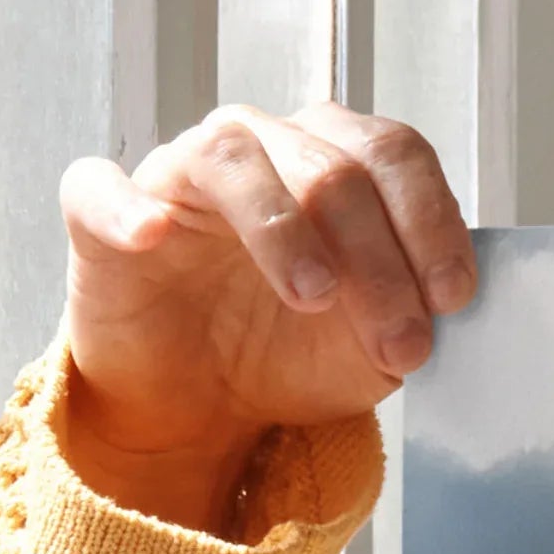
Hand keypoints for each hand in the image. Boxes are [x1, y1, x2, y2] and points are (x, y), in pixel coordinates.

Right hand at [55, 104, 474, 532]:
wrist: (201, 405)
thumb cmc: (288, 353)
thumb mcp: (372, 347)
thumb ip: (411, 314)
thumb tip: (444, 306)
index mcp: (335, 162)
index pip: (394, 156)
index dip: (430, 221)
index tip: (451, 298)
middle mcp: (262, 148)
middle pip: (330, 166)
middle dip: (377, 260)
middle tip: (398, 341)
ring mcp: (180, 173)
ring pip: (233, 159)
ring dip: (283, 229)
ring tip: (314, 297)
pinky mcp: (102, 214)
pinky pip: (101, 188)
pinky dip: (127, 207)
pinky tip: (153, 235)